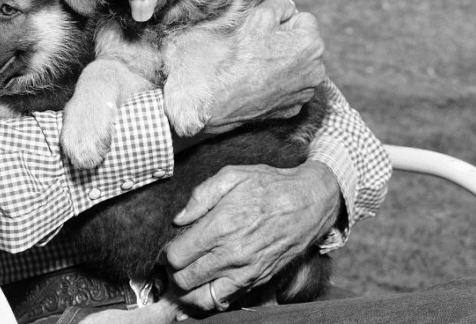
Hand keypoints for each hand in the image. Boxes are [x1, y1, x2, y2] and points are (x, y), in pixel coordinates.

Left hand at [165, 161, 340, 309]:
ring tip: (186, 278)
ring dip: (188, 292)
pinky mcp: (258, 280)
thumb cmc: (269, 185)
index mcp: (220, 226)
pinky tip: (206, 286)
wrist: (308, 203)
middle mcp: (231, 254)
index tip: (170, 246)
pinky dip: (211, 299)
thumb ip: (200, 196)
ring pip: (203, 298)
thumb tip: (179, 219)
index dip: (167, 253)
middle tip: (176, 262)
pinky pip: (227, 301)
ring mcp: (246, 271)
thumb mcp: (231, 175)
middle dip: (173, 273)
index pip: (177, 256)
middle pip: (185, 280)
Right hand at [202, 0, 325, 134]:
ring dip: (285, 61)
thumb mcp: (259, 16)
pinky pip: (291, 86)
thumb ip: (278, 4)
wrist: (224, 95)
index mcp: (312, 45)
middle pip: (303, 43)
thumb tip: (287, 5)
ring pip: (298, 65)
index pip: (304, 19)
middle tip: (261, 46)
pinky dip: (280, 82)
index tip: (267, 31)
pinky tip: (261, 81)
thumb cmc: (242, 55)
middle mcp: (317, 70)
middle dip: (287, 41)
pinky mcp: (294, 107)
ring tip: (260, 64)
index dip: (283, 21)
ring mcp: (306, 91)